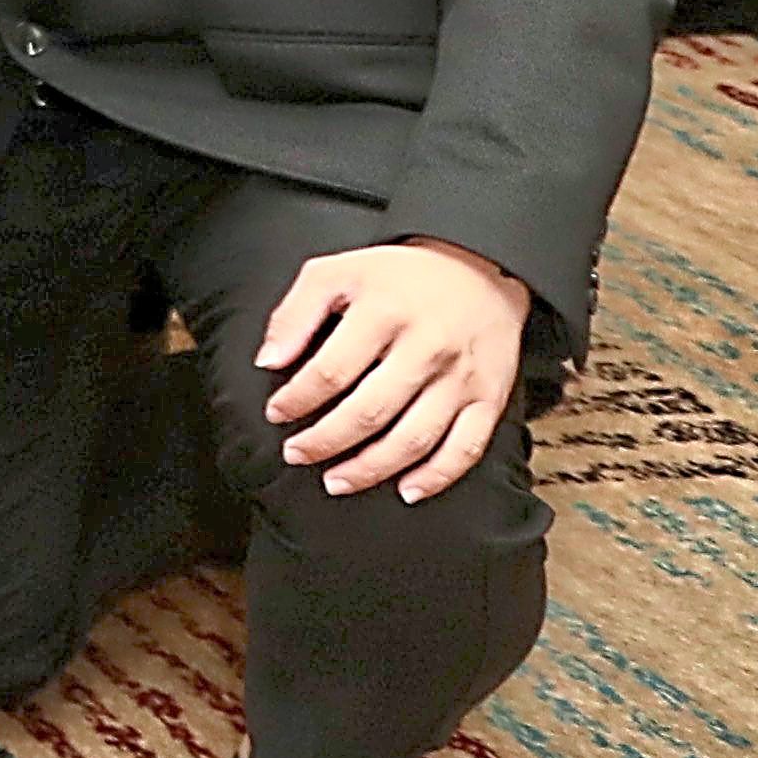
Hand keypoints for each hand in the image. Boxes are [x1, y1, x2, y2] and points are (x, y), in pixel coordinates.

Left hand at [258, 235, 531, 500]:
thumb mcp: (338, 272)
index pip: (331, 371)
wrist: (481, 267)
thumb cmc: (400, 276)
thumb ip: (295, 313)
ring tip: (336, 481)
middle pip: (369, 412)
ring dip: (370, 469)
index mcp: (384, 313)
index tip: (276, 413)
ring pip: (413, 438)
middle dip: (325, 441)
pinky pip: (465, 448)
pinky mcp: (489, 397)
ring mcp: (461, 377)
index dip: (297, 399)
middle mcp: (426, 348)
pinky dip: (436, 477)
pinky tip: (406, 490)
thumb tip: (268, 360)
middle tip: (297, 454)